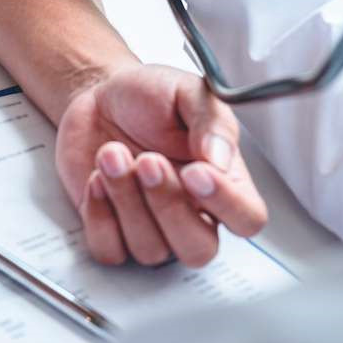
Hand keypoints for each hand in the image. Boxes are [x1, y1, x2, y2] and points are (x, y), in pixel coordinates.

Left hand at [56, 65, 266, 266]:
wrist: (98, 94)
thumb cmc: (148, 97)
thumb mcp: (186, 91)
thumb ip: (210, 121)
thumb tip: (221, 158)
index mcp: (222, 181)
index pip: (246, 219)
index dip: (225, 204)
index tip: (195, 171)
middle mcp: (190, 211)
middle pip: (197, 249)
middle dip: (167, 205)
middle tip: (147, 160)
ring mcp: (150, 225)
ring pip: (150, 250)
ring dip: (126, 200)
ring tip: (111, 154)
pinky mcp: (110, 229)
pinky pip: (109, 250)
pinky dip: (99, 216)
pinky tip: (96, 178)